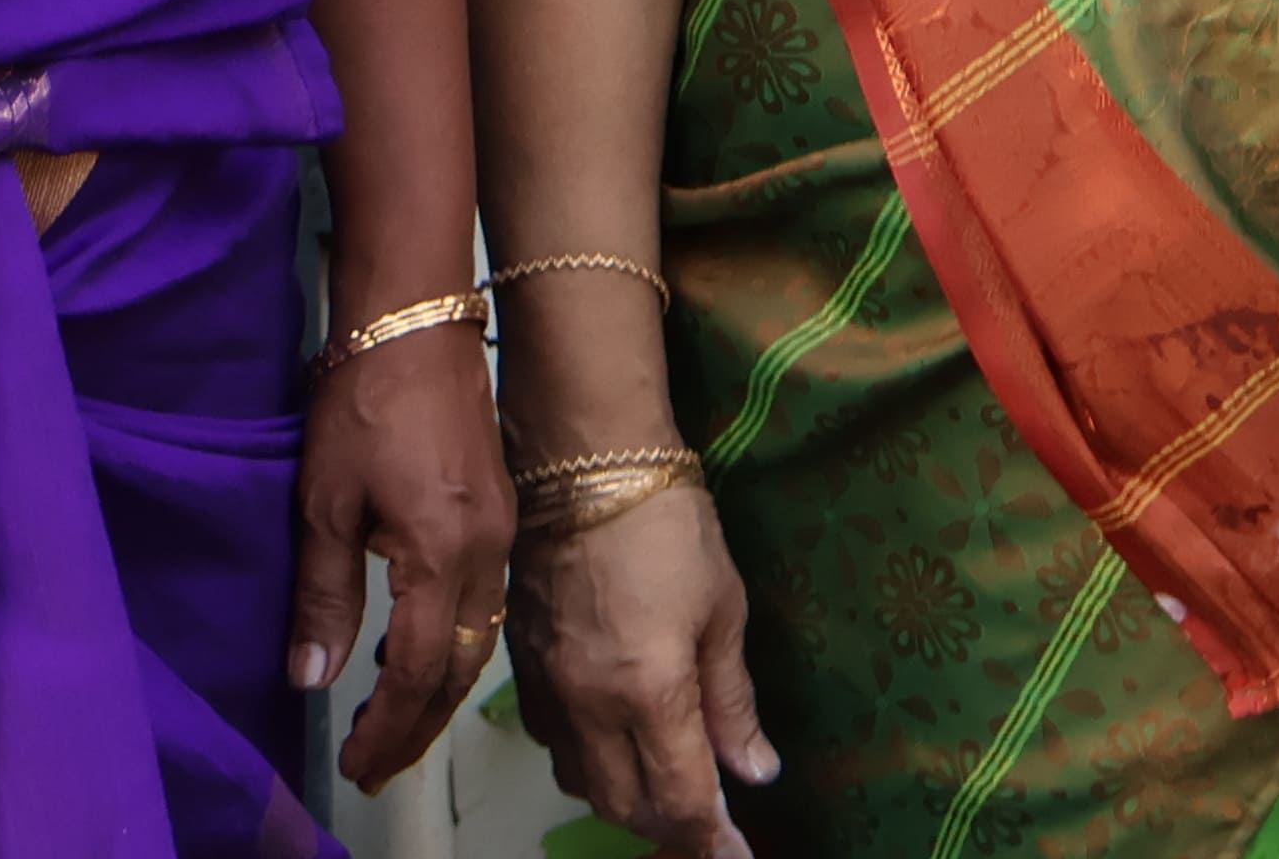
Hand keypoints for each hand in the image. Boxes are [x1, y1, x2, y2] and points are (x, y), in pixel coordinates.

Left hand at [290, 325, 514, 790]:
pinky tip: (413, 649)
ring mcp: (501, 531)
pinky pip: (483, 602)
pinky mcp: (499, 511)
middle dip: (418, 726)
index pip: (422, 670)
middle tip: (375, 765)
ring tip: (391, 724)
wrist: (416, 320)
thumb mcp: (324, 501)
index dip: (390, 726)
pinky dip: (451, 643)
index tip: (357, 764)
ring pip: (479, 639)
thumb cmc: (364, 399)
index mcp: (444, 552)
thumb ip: (323, 594)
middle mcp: (487, 551)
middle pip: (462, 668)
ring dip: (438, 689)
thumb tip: (313, 677)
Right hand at [509, 472, 773, 856]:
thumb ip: (732, 700)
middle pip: (627, 807)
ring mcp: (550, 689)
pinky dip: (587, 762)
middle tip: (708, 819)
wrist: (582, 459)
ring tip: (665, 781)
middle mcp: (591, 705)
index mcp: (650, 691)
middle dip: (671, 826)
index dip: (713, 840)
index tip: (737, 855)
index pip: (683, 801)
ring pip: (583, 784)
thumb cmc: (667, 522)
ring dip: (627, 798)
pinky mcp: (523, 667)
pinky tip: (615, 739)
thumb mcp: (722, 608)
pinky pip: (553, 744)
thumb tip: (755, 769)